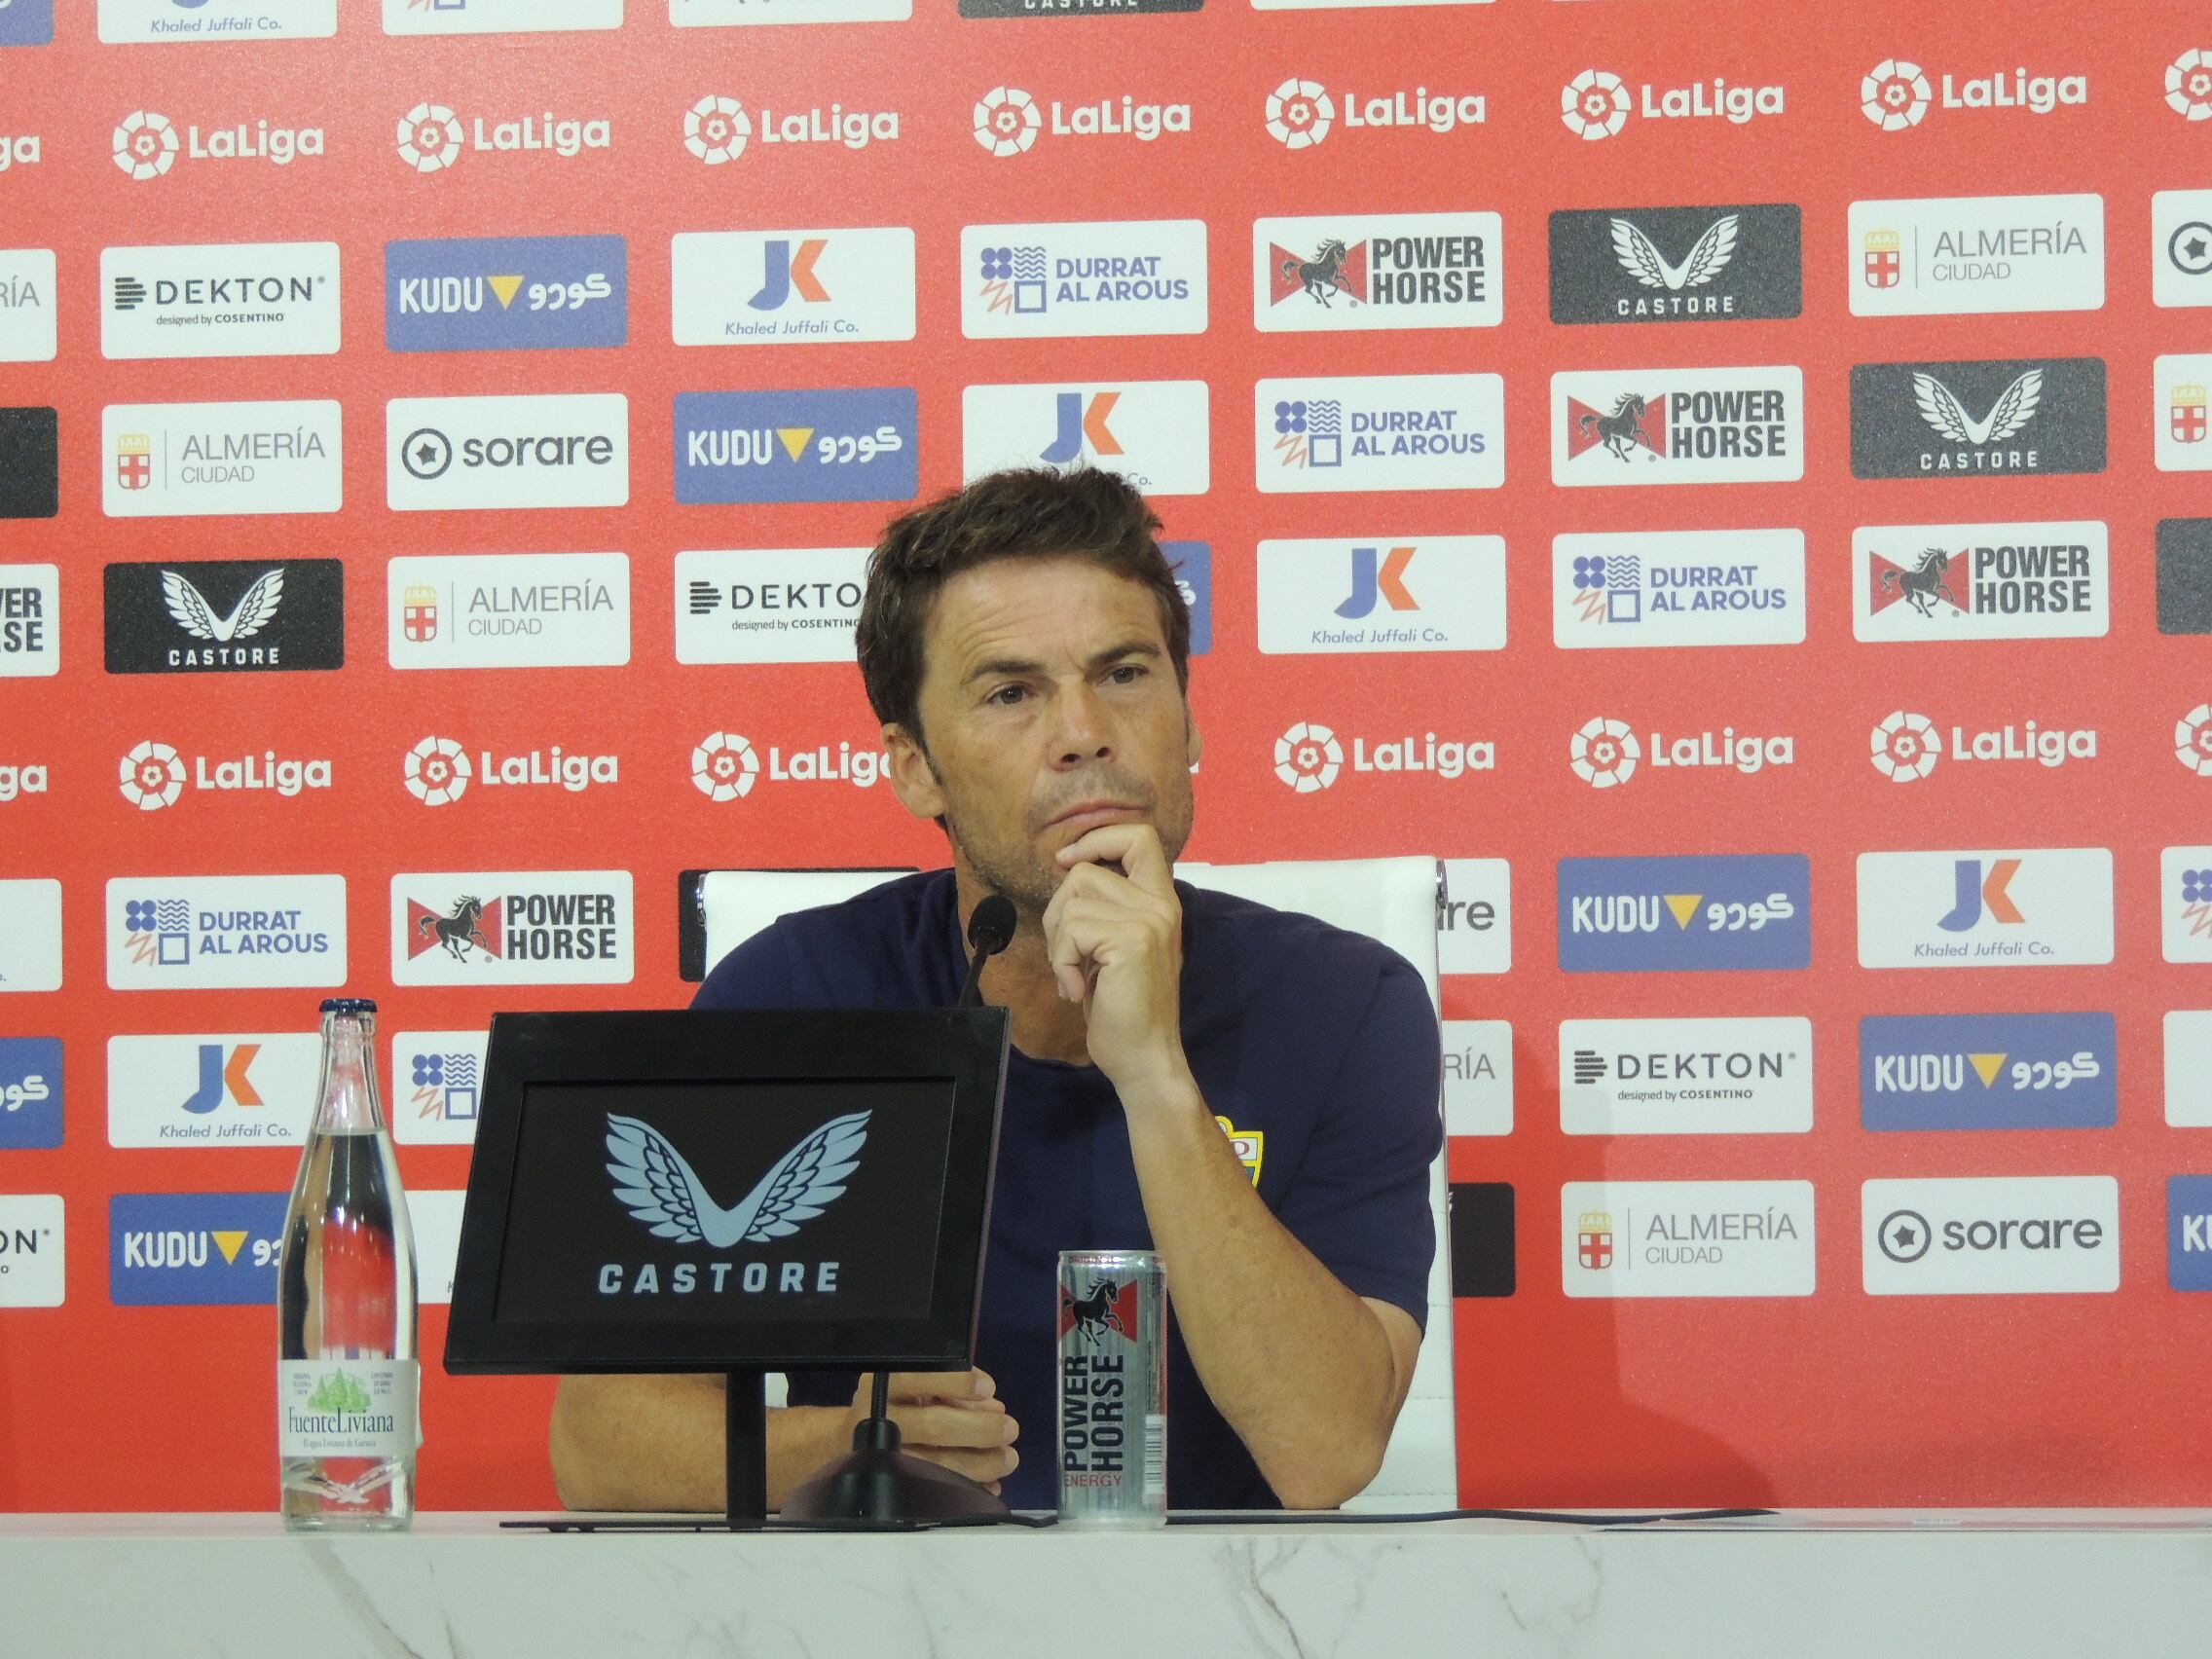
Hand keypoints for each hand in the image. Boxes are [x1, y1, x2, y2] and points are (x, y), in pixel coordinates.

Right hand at [847, 1368, 1017, 1494]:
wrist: (845, 1441)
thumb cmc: (894, 1404)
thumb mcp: (914, 1383)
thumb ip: (952, 1388)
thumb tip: (992, 1406)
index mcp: (884, 1383)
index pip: (919, 1377)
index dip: (957, 1383)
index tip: (988, 1388)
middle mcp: (878, 1418)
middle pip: (933, 1426)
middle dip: (979, 1430)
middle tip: (1010, 1429)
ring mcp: (882, 1456)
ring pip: (935, 1465)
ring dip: (980, 1464)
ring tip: (1007, 1458)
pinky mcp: (889, 1486)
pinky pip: (933, 1493)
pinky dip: (967, 1489)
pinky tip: (989, 1484)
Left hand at [1045, 822, 1189, 1095]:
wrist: (1144, 1057)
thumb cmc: (1124, 1008)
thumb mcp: (1117, 946)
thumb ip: (1106, 908)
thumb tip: (1067, 868)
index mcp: (1161, 901)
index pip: (1138, 837)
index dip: (1097, 839)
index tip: (1066, 861)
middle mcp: (1161, 904)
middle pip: (1085, 871)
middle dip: (1057, 911)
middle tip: (1067, 953)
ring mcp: (1149, 920)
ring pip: (1072, 901)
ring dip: (1058, 943)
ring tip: (1074, 975)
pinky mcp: (1132, 940)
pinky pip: (1071, 930)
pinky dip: (1061, 962)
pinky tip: (1079, 990)